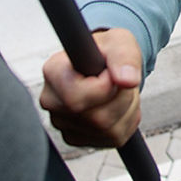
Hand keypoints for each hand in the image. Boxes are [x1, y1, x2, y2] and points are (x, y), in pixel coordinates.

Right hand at [38, 27, 143, 147]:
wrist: (105, 65)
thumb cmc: (106, 51)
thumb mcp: (119, 42)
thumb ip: (124, 57)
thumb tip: (128, 81)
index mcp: (53, 72)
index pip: (76, 97)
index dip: (104, 86)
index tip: (109, 73)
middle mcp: (52, 101)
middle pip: (97, 118)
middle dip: (122, 97)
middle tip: (120, 79)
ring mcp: (62, 124)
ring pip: (109, 130)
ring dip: (127, 108)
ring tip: (119, 89)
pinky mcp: (77, 138)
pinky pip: (114, 138)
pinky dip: (126, 121)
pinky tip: (116, 104)